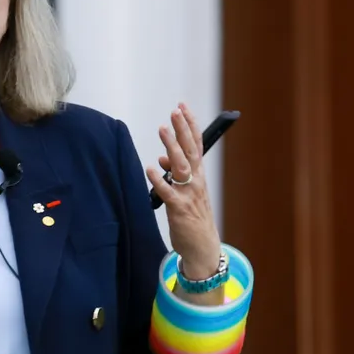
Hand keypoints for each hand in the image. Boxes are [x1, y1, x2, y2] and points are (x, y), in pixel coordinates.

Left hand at [145, 103, 221, 279]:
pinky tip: (151, 168)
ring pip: (181, 167)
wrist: (203, 247)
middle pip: (190, 151)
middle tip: (175, 111)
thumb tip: (162, 157)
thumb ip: (176, 173)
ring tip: (162, 130)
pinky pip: (168, 192)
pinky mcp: (179, 209)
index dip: (190, 125)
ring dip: (171, 147)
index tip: (182, 106)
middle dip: (182, 130)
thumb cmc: (193, 217)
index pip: (196, 145)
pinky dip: (159, 180)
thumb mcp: (187, 192)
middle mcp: (196, 182)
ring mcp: (188, 195)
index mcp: (199, 175)